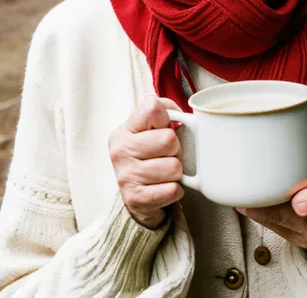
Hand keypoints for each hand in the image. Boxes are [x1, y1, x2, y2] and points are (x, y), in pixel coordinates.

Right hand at [109, 96, 183, 229]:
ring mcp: (126, 175)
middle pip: (169, 139)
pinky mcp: (135, 198)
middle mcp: (121, 150)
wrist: (136, 196)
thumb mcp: (149, 130)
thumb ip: (166, 113)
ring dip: (176, 172)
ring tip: (165, 172)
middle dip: (176, 149)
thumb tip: (185, 116)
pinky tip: (164, 187)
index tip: (164, 127)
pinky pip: (172, 190)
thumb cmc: (148, 155)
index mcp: (125, 130)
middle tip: (168, 155)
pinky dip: (175, 190)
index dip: (166, 117)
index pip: (153, 108)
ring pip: (174, 167)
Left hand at [237, 161, 306, 295]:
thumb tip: (287, 166)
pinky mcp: (295, 242)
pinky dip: (258, 213)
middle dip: (261, 202)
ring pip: (274, 221)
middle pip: (286, 214)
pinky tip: (245, 199)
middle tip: (239, 184)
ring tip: (235, 189)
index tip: (300, 201)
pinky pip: (272, 226)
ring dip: (254, 208)